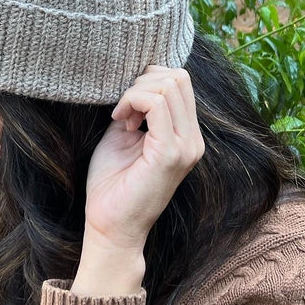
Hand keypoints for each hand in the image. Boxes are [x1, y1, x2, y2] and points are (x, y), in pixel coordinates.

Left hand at [71, 67, 204, 295]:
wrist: (111, 227)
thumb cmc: (113, 184)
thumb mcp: (125, 135)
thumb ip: (136, 109)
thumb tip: (134, 82)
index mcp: (187, 135)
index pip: (181, 81)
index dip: (148, 82)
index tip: (125, 106)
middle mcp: (194, 140)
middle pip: (179, 77)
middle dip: (143, 82)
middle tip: (122, 109)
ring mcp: (186, 146)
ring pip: (169, 85)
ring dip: (136, 93)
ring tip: (121, 118)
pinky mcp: (170, 153)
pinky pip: (156, 104)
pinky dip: (132, 101)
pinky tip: (120, 121)